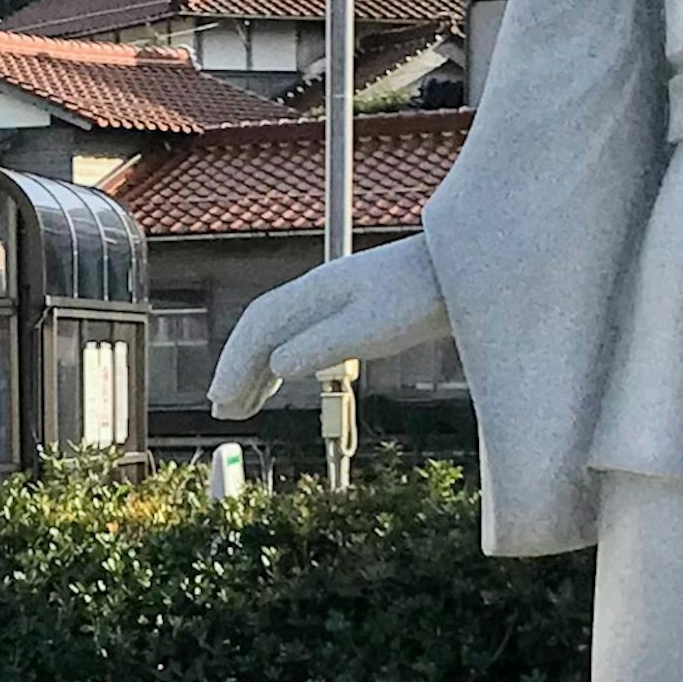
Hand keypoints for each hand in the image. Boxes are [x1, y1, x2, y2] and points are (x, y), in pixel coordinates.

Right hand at [207, 237, 454, 420]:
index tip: (221, 401)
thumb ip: (322, 346)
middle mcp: (315, 294)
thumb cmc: (422, 297)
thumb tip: (277, 366)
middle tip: (221, 411)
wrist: (462, 270)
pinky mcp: (350, 310)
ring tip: (241, 406)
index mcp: (315, 294)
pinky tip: (280, 380)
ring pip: (278, 336)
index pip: (259, 329)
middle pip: (260, 332)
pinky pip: (300, 337)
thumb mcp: (371, 328)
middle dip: (236, 371)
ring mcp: (331, 300)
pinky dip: (281, 363)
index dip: (235, 366)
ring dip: (255, 371)